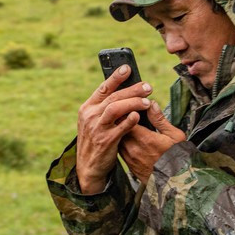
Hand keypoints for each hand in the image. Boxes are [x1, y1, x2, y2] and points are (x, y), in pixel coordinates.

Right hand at [75, 64, 154, 193]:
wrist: (88, 166)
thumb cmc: (96, 140)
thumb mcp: (93, 121)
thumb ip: (105, 107)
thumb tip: (123, 92)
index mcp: (87, 108)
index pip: (103, 88)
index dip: (116, 77)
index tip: (128, 68)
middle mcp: (90, 115)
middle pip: (113, 97)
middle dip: (132, 90)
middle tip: (148, 86)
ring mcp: (97, 128)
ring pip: (115, 108)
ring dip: (132, 103)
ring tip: (147, 101)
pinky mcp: (105, 141)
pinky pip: (119, 128)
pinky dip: (129, 120)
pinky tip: (139, 116)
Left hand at [118, 100, 185, 184]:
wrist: (175, 184)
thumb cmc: (178, 158)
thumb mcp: (175, 136)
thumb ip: (160, 120)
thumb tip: (151, 104)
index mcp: (146, 139)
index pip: (127, 119)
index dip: (127, 110)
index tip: (131, 105)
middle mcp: (134, 149)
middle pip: (119, 128)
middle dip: (122, 119)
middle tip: (126, 111)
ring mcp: (130, 158)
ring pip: (118, 138)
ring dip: (121, 130)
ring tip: (127, 123)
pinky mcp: (129, 165)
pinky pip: (120, 149)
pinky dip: (122, 141)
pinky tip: (128, 137)